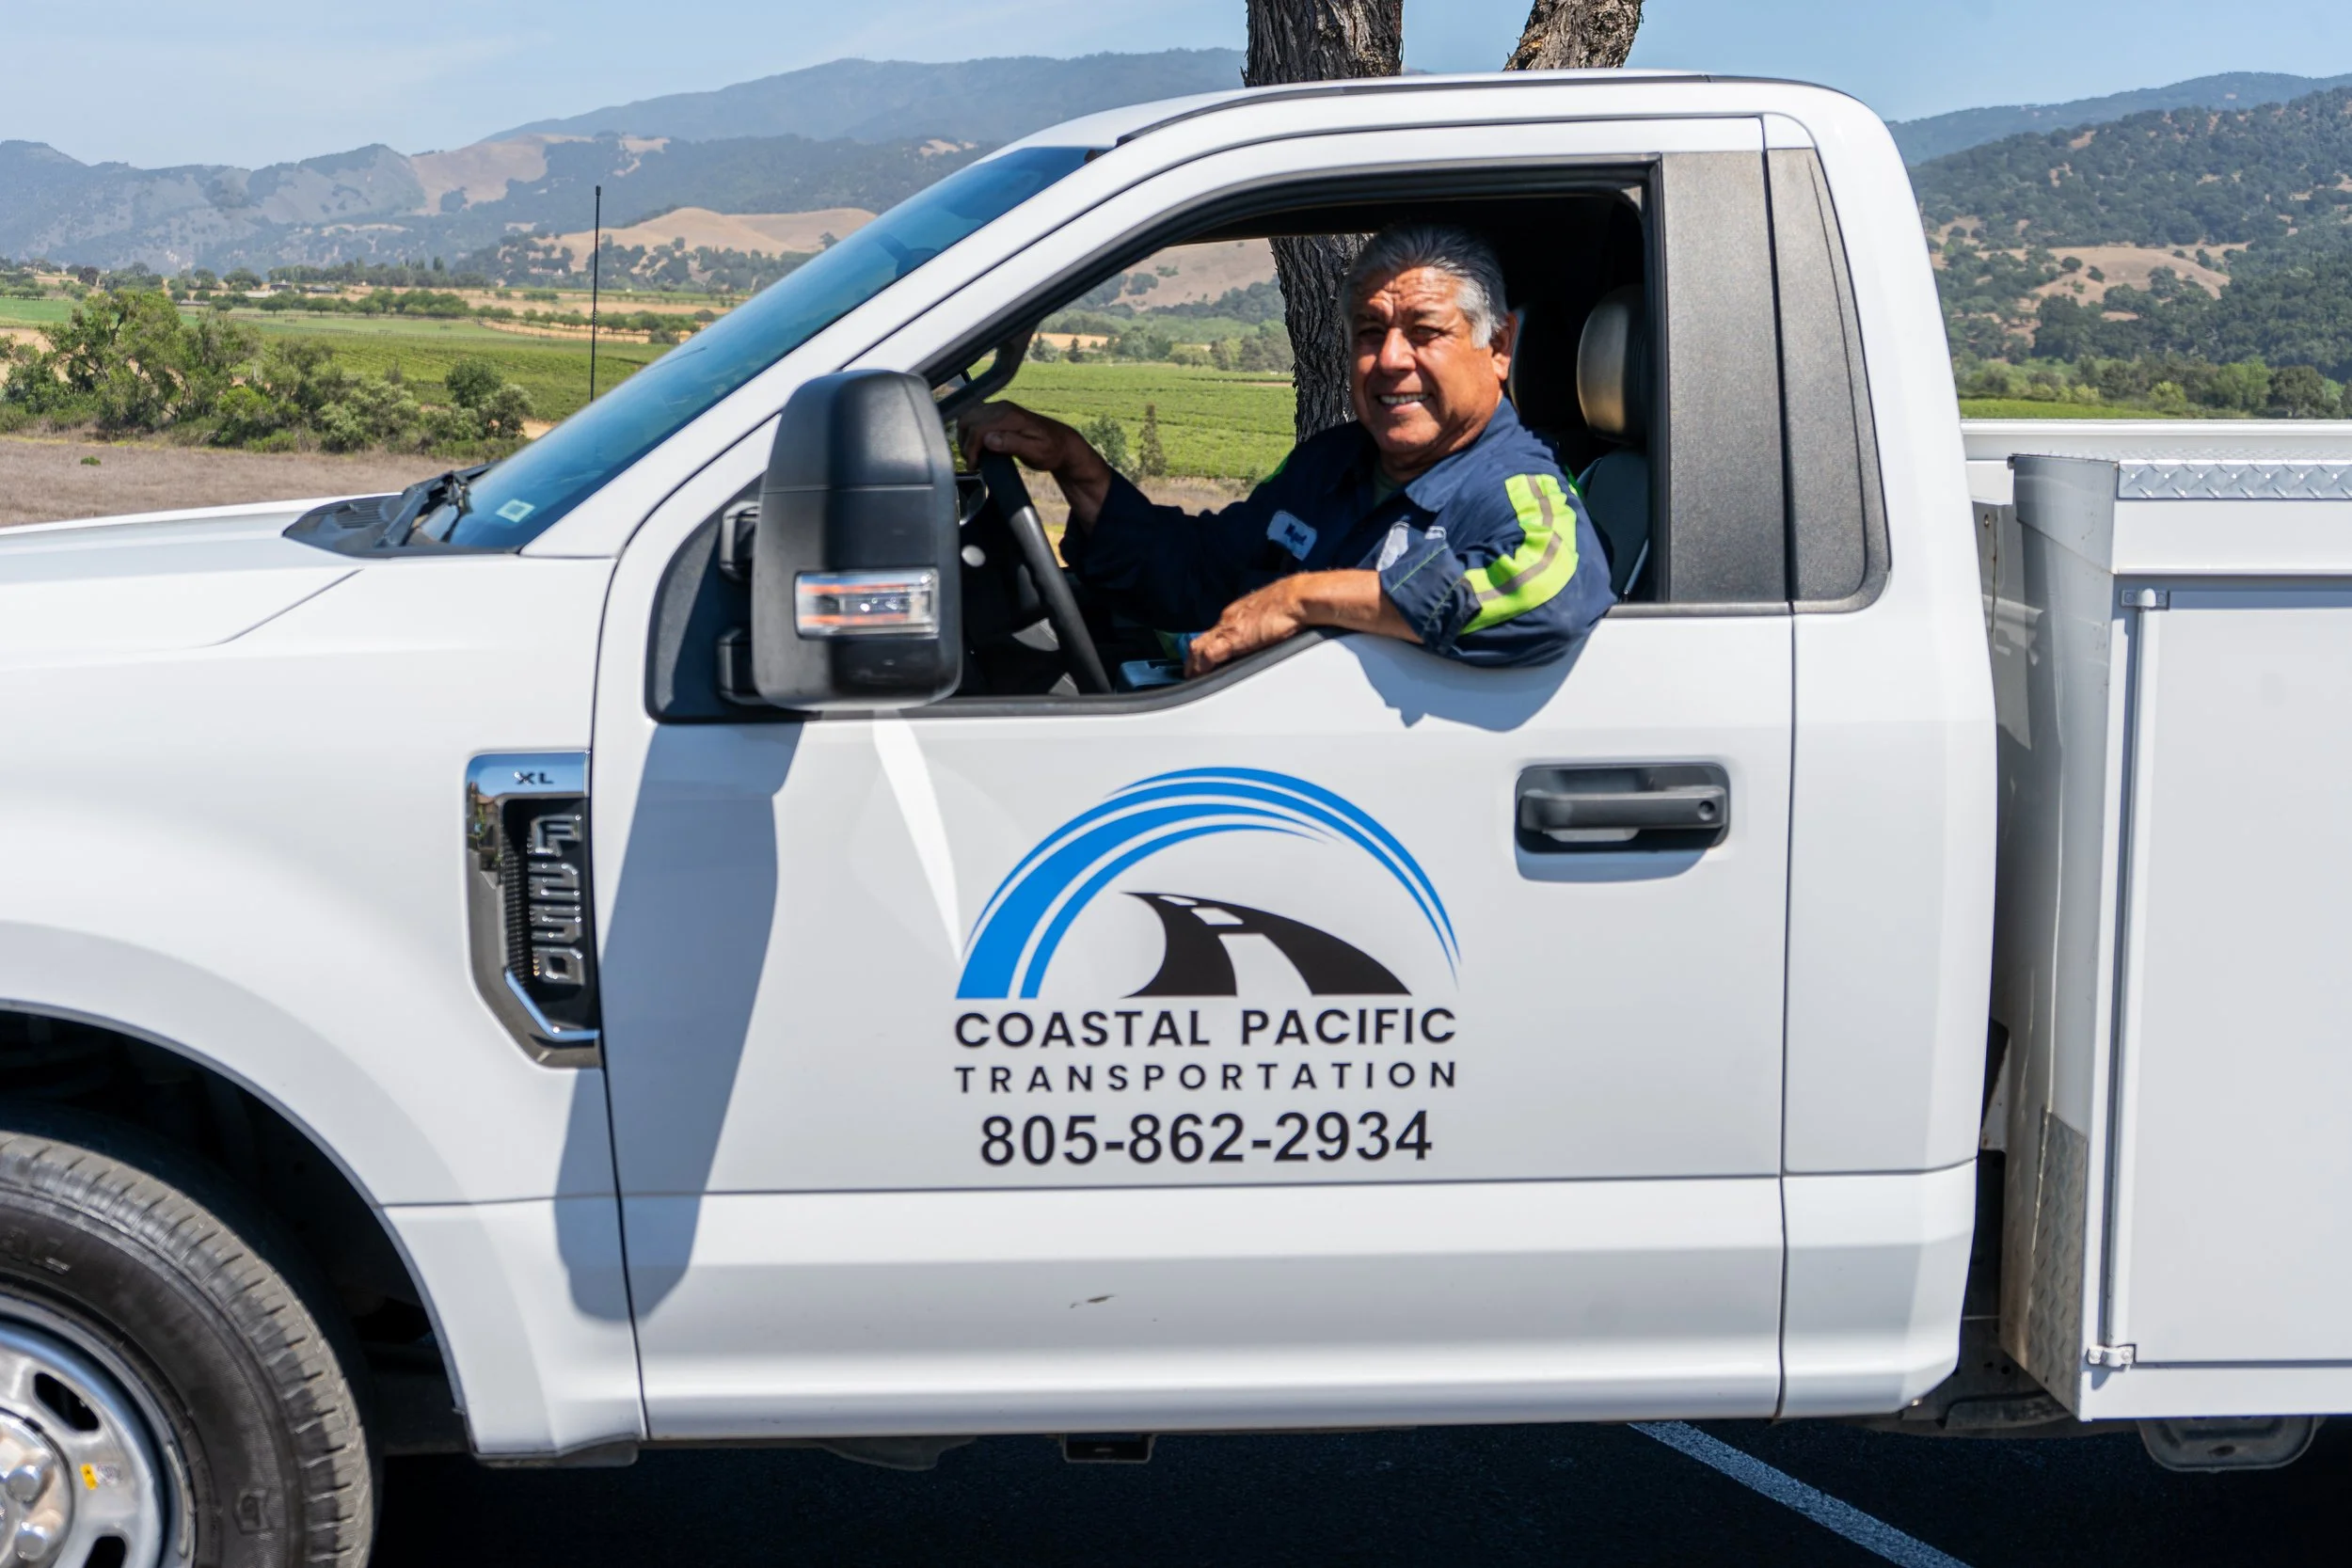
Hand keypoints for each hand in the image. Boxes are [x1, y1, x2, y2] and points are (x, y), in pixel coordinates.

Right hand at [959, 401, 1114, 524]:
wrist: (1062, 443)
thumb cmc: (1051, 451)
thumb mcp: (1036, 452)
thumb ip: (1013, 444)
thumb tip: (989, 439)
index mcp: (1010, 417)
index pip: (978, 429)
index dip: (971, 449)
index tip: (974, 466)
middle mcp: (1002, 407)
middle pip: (968, 420)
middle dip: (965, 442)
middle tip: (972, 462)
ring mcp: (1000, 407)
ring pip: (969, 417)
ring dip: (966, 436)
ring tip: (974, 456)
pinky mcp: (999, 412)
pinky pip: (976, 417)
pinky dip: (971, 431)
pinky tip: (978, 446)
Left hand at [1186, 579, 1311, 675]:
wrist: (1297, 597)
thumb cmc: (1291, 604)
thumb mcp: (1270, 614)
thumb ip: (1260, 627)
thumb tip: (1262, 638)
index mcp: (1237, 613)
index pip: (1214, 632)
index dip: (1206, 648)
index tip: (1203, 660)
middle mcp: (1229, 619)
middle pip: (1202, 640)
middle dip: (1194, 657)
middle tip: (1191, 673)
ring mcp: (1229, 629)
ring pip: (1199, 647)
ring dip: (1194, 665)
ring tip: (1192, 679)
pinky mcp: (1233, 638)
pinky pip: (1208, 654)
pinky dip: (1201, 668)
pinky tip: (1200, 678)